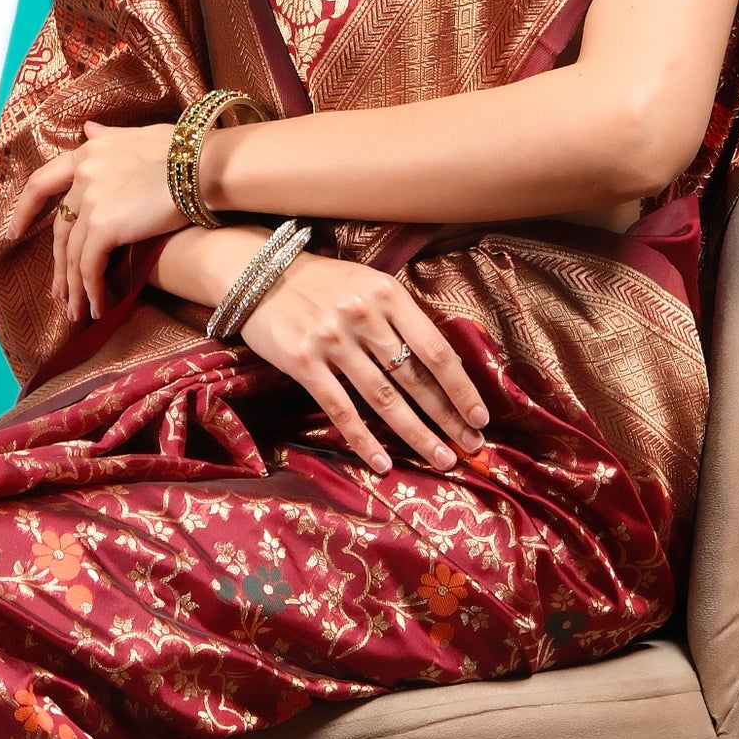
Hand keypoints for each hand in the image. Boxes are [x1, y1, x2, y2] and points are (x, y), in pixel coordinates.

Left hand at [9, 120, 183, 322]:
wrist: (204, 164)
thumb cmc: (185, 149)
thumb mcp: (140, 136)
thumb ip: (110, 137)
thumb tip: (88, 129)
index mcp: (87, 154)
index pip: (42, 183)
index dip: (26, 210)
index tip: (13, 231)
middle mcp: (82, 176)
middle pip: (60, 230)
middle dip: (57, 266)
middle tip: (58, 294)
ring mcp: (91, 201)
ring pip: (72, 255)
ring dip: (75, 288)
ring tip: (78, 314)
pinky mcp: (104, 226)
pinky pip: (90, 268)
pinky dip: (92, 291)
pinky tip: (100, 309)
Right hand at [238, 253, 488, 472]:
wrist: (258, 275)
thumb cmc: (323, 283)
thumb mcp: (369, 285)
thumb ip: (401, 318)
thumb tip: (443, 365)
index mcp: (388, 295)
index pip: (436, 350)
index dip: (461, 388)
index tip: (480, 416)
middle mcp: (364, 317)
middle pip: (416, 379)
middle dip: (448, 418)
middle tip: (471, 447)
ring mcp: (333, 341)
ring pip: (385, 400)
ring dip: (417, 434)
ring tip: (442, 458)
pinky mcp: (304, 362)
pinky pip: (341, 410)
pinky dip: (365, 441)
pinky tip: (384, 463)